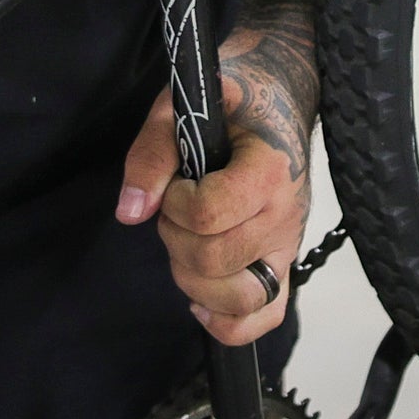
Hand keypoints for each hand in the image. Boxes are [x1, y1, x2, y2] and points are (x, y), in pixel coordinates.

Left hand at [116, 19, 317, 346]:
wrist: (275, 98)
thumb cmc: (227, 101)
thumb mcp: (178, 108)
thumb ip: (151, 154)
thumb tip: (131, 212)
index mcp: (267, 169)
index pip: (209, 214)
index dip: (176, 202)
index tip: (177, 181)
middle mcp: (285, 214)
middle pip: (215, 260)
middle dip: (176, 236)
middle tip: (176, 206)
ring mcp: (287, 246)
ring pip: (236, 297)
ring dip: (194, 277)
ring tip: (188, 241)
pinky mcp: (283, 266)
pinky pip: (264, 318)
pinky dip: (226, 320)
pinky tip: (201, 295)